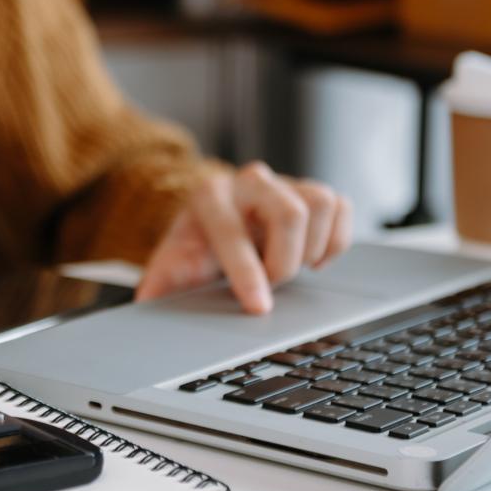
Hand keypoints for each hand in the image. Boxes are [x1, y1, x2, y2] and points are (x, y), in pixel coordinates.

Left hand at [137, 162, 351, 313]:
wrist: (212, 223)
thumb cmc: (194, 249)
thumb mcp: (170, 267)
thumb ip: (160, 286)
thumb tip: (150, 306)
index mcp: (208, 196)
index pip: (233, 231)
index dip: (248, 273)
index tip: (259, 307)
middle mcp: (248, 182)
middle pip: (290, 212)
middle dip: (285, 263)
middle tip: (273, 285)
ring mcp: (283, 183)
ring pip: (321, 202)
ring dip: (312, 247)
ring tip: (291, 266)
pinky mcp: (310, 192)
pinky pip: (341, 207)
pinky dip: (335, 240)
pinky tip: (312, 259)